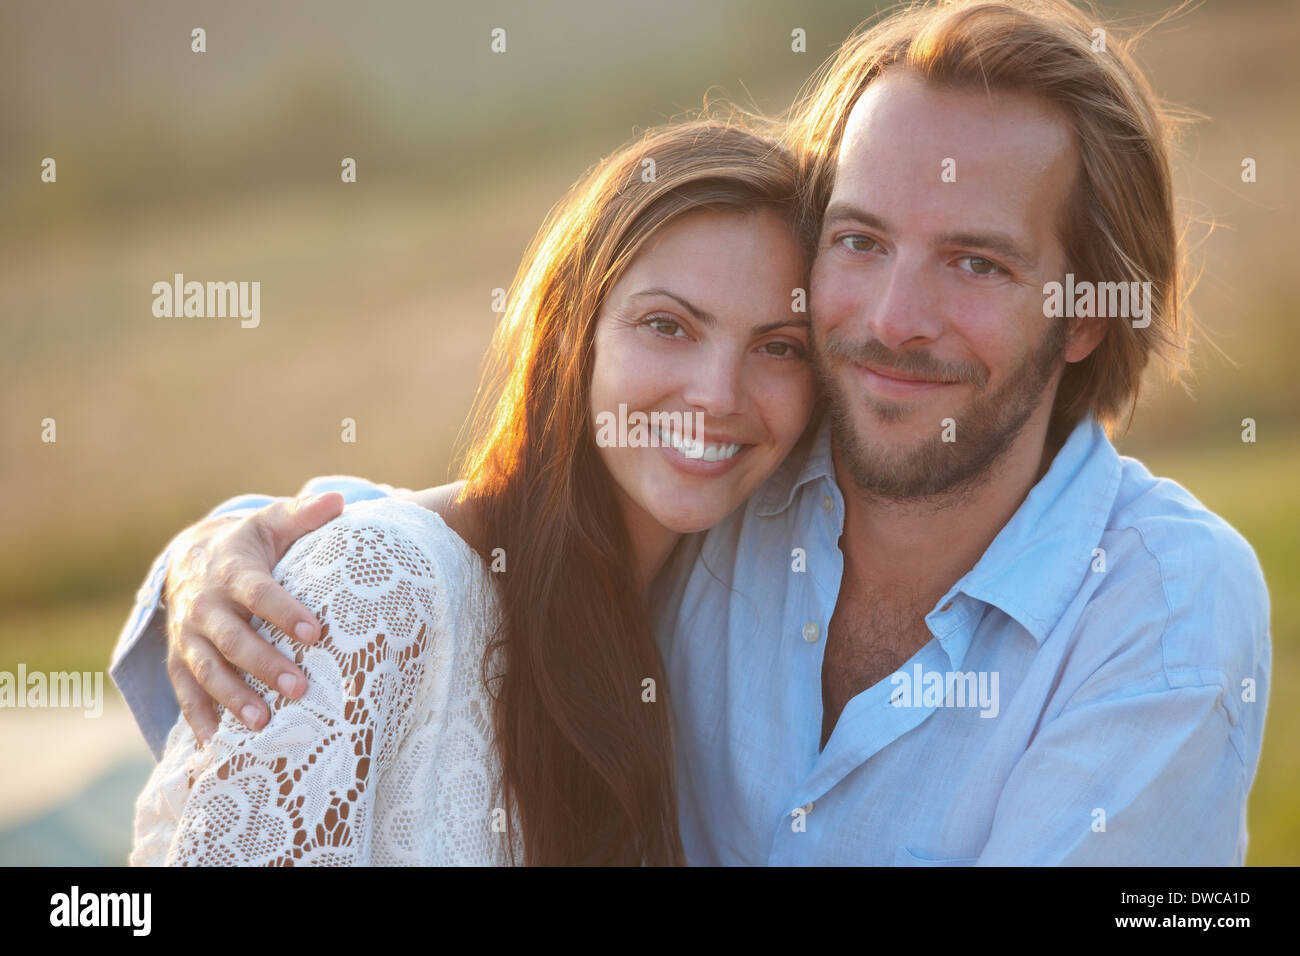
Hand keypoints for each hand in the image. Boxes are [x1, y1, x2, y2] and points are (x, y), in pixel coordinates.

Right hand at [163, 493, 344, 743]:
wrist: (190, 559)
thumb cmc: (248, 544)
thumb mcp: (273, 523)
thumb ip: (304, 514)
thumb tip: (338, 501)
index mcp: (233, 572)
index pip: (259, 592)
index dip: (284, 611)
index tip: (314, 632)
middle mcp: (205, 606)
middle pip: (232, 638)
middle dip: (263, 663)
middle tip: (298, 687)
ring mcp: (188, 636)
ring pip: (206, 669)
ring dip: (232, 697)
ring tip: (261, 723)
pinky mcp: (179, 659)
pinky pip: (185, 692)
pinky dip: (198, 719)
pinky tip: (216, 747)